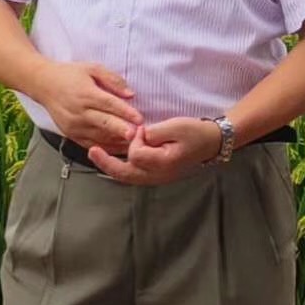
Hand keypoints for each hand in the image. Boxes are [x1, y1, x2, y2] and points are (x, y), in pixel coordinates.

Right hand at [29, 61, 142, 151]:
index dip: (125, 112)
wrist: (43, 84)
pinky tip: (120, 148)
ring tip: (135, 145)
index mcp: (86, 94)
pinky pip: (91, 144)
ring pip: (99, 137)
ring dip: (117, 141)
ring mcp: (74, 126)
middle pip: (104, 123)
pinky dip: (106, 148)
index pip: (109, 104)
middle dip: (121, 130)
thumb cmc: (70, 75)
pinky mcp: (71, 135)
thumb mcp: (92, 68)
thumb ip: (112, 80)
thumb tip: (130, 94)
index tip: (140, 119)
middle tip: (137, 136)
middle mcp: (79, 112)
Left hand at [88, 117, 222, 184]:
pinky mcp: (157, 176)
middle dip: (106, 163)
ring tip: (98, 156)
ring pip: (127, 177)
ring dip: (111, 167)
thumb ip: (154, 132)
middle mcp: (158, 175)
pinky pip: (134, 176)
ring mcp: (157, 178)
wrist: (212, 143)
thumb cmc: (195, 133)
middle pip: (124, 174)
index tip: (143, 127)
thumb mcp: (176, 126)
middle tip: (92, 151)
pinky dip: (121, 168)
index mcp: (163, 163)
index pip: (136, 154)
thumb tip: (137, 135)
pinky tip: (114, 160)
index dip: (135, 138)